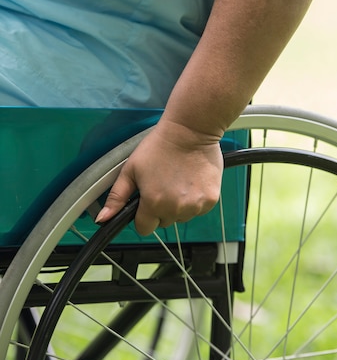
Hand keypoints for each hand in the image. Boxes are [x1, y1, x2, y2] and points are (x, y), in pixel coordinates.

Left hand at [95, 120, 223, 235]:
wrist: (191, 131)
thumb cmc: (160, 146)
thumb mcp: (131, 169)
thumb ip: (116, 197)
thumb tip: (103, 220)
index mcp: (153, 203)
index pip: (144, 228)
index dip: (143, 216)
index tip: (147, 200)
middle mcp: (175, 209)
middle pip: (164, 222)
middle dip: (161, 209)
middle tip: (163, 184)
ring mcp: (195, 206)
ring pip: (182, 217)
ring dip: (179, 205)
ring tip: (179, 180)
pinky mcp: (210, 200)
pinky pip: (198, 209)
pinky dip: (195, 200)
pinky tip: (191, 181)